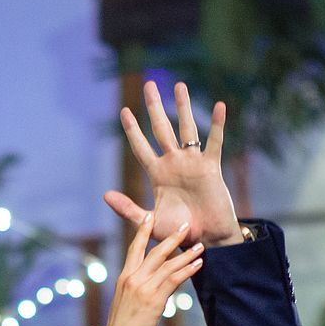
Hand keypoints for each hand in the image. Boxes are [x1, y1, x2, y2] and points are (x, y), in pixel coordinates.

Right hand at [102, 211, 203, 325]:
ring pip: (168, 264)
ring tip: (200, 246)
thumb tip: (148, 289)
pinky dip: (187, 270)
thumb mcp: (124, 303)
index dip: (142, 231)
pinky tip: (198, 264)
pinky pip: (174, 279)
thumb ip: (135, 290)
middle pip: (155, 252)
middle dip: (171, 237)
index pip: (134, 249)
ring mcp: (143, 287)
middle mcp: (133, 278)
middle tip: (186, 225)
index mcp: (124, 277)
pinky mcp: (154, 299)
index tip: (150, 217)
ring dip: (186, 254)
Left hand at [103, 81, 242, 246]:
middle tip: (149, 85)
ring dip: (183, 107)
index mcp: (158, 174)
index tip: (124, 111)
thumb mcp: (150, 223)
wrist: (206, 241)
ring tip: (179, 85)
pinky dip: (217, 125)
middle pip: (162, 129)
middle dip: (155, 107)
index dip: (132, 130)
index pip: (141, 147)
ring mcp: (193, 163)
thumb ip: (129, 210)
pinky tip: (219, 106)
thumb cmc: (179, 234)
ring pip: (187, 129)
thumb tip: (105, 196)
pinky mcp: (211, 167)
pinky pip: (215, 142)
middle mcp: (174, 164)